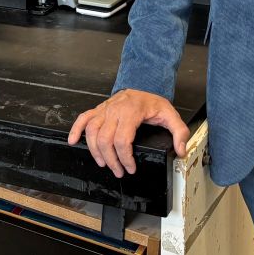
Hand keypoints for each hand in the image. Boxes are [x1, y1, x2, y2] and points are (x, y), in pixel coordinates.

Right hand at [67, 89, 190, 178]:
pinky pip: (83, 118)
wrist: (143, 83)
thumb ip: (179, 132)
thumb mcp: (170, 115)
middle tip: (119, 171)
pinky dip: (75, 129)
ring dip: (95, 151)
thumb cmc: (153, 102)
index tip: (131, 168)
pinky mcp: (98, 109)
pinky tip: (72, 140)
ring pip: (92, 132)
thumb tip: (180, 151)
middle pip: (105, 139)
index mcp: (132, 111)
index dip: (125, 158)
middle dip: (111, 160)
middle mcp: (115, 110)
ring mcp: (105, 109)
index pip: (122, 140)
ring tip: (104, 164)